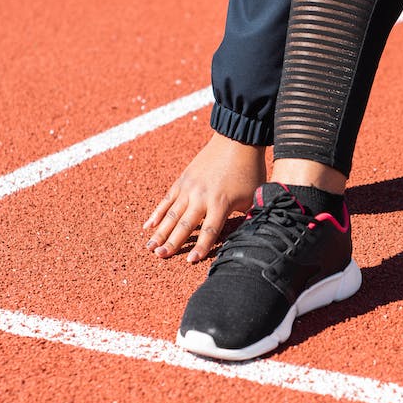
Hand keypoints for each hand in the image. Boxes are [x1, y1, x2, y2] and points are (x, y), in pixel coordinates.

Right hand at [144, 133, 265, 261]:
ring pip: (171, 214)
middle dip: (172, 242)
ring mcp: (189, 188)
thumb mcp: (253, 196)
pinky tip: (148, 225)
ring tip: (150, 247)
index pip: (209, 231)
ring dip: (159, 232)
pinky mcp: (183, 180)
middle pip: (185, 225)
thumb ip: (248, 217)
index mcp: (221, 203)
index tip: (190, 261)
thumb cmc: (249, 170)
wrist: (236, 140)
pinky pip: (167, 200)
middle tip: (160, 256)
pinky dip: (157, 213)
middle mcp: (202, 197)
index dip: (201, 247)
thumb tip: (251, 235)